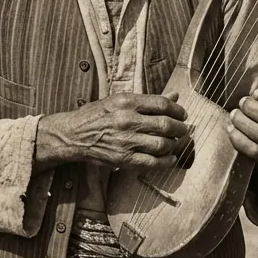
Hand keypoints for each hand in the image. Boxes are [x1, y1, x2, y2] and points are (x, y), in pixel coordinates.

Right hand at [35, 93, 188, 170]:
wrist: (73, 135)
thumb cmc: (97, 115)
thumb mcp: (119, 101)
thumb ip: (148, 100)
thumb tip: (174, 95)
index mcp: (126, 102)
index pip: (162, 104)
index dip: (177, 110)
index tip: (182, 114)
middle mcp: (127, 120)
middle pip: (166, 125)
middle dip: (180, 128)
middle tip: (183, 129)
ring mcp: (125, 141)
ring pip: (162, 144)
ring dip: (174, 144)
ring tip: (175, 142)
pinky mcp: (123, 159)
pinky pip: (152, 162)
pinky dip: (166, 162)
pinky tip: (170, 158)